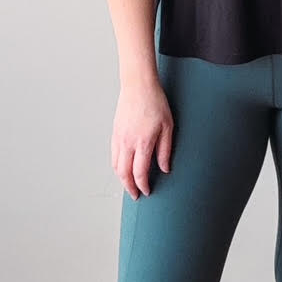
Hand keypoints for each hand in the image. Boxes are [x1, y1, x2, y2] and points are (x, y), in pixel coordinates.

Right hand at [111, 82, 173, 199]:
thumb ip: (165, 150)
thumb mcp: (168, 127)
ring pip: (116, 165)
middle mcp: (127, 143)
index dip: (142, 185)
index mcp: (142, 143)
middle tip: (135, 195)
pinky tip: (123, 167)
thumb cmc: (155, 103)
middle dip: (129, 187)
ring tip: (129, 184)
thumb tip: (164, 168)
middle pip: (123, 173)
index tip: (146, 191)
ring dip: (121, 178)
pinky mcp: (115, 132)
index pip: (139, 173)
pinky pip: (113, 155)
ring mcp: (118, 138)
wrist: (138, 86)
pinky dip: (117, 166)